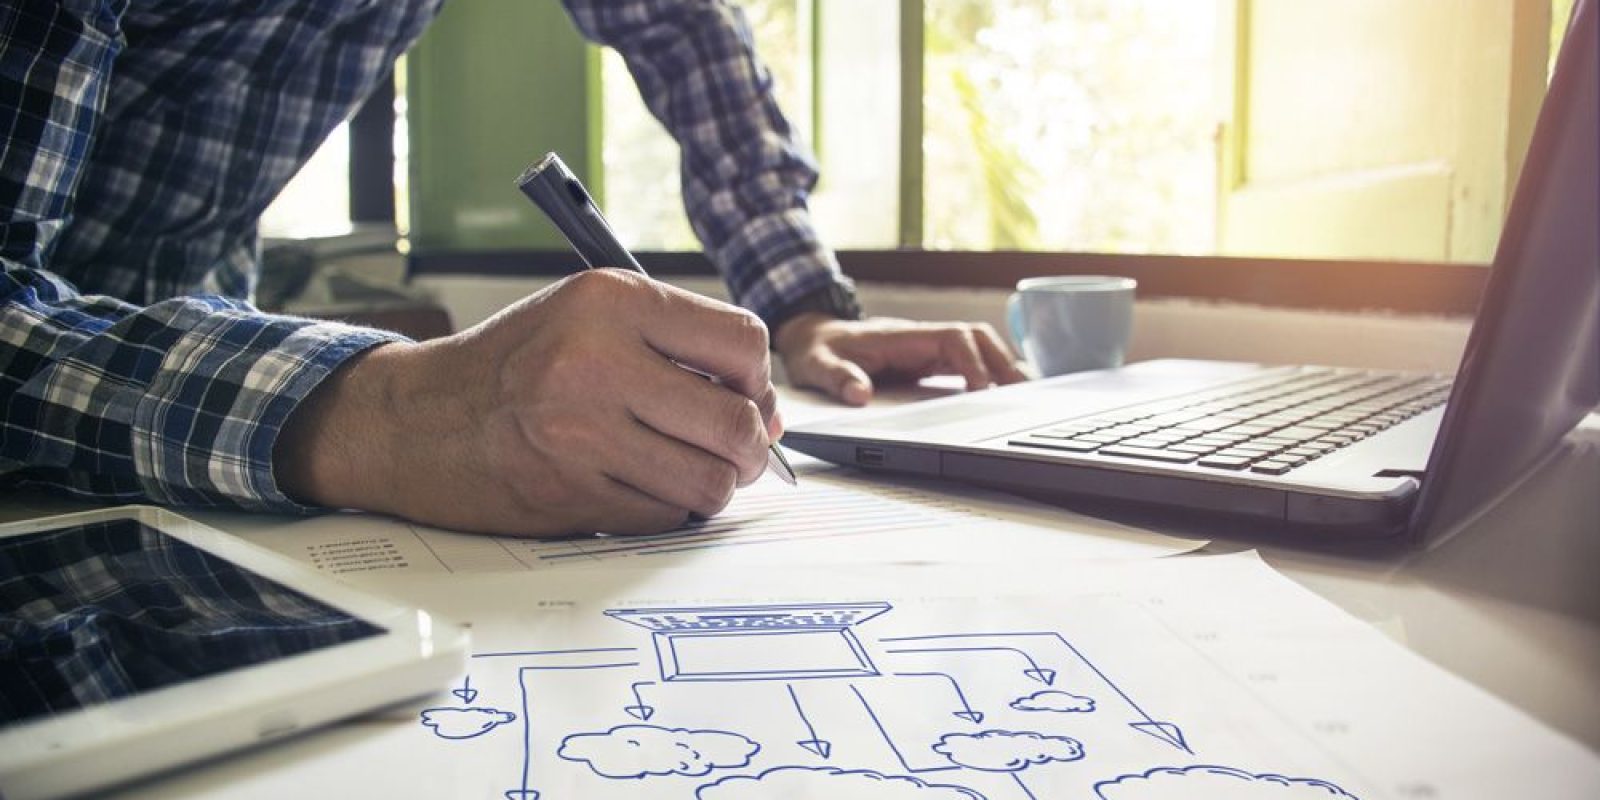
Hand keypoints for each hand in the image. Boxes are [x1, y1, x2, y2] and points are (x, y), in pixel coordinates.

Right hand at [274, 269, 780, 536]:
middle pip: (737, 422)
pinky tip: (639, 484)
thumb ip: (678, 346)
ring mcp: (582, 434)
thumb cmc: (515, 365)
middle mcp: (597, 362)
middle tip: (738, 449)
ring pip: (711, 480)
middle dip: (750, 446)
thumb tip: (769, 412)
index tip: (747, 396)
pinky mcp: (572, 494)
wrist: (419, 419)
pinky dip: (669, 508)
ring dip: (712, 483)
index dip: (758, 380)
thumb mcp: (590, 315)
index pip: (741, 342)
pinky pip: (668, 515)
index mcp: (611, 301)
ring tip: (684, 467)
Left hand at [774, 313, 1029, 405]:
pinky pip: (966, 363)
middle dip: (1001, 362)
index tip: (984, 390)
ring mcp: (926, 349)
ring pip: (977, 348)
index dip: (973, 362)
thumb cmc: (819, 350)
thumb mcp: (819, 365)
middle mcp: (921, 338)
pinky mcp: (927, 362)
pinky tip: (1003, 396)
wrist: (812, 338)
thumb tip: (860, 395)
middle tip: (1022, 395)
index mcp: (903, 336)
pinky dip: (988, 375)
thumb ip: (838, 378)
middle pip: (976, 338)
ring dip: (1001, 367)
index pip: (953, 339)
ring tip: (1025, 397)